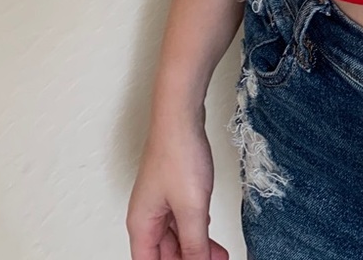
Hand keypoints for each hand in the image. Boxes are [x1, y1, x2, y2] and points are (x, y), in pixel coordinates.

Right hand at [127, 116, 228, 259]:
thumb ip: (195, 243)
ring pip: (176, 236)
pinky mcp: (173, 187)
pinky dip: (197, 229)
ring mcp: (160, 200)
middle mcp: (147, 215)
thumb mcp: (191, 207)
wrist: (181, 116)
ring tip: (220, 254)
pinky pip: (182, 218)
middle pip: (164, 253)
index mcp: (142, 225)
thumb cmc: (178, 155)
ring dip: (196, 247)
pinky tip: (209, 233)